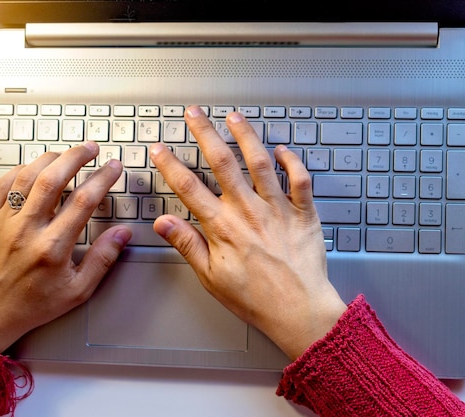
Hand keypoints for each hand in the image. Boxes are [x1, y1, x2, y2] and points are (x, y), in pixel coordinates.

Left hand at [0, 142, 131, 352]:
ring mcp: (5, 222)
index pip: (83, 201)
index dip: (102, 179)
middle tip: (92, 148)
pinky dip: (20, 170)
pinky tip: (34, 168)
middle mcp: (27, 230)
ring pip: (26, 176)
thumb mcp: (78, 290)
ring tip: (66, 154)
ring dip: (49, 159)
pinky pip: (2, 184)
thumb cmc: (34, 303)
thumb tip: (123, 233)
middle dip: (76, 158)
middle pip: (53, 179)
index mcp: (52, 248)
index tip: (113, 168)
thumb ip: (103, 259)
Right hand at [151, 106, 346, 359]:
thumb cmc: (256, 298)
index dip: (171, 164)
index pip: (189, 187)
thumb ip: (188, 244)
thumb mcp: (211, 277)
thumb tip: (163, 222)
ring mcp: (278, 208)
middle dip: (205, 133)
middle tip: (194, 113)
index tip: (160, 149)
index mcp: (223, 227)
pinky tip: (283, 149)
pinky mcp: (303, 212)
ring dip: (246, 136)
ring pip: (260, 162)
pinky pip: (300, 179)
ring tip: (234, 117)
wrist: (299, 311)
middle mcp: (249, 211)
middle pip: (222, 163)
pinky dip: (292, 161)